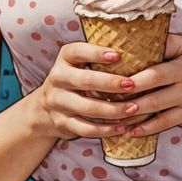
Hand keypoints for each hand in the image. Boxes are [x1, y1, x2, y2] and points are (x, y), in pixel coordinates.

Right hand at [32, 41, 148, 141]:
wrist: (43, 109)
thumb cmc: (74, 81)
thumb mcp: (78, 64)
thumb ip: (98, 58)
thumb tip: (137, 50)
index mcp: (64, 59)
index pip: (78, 51)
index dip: (97, 53)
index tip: (118, 55)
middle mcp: (58, 78)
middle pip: (86, 80)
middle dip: (111, 83)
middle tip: (132, 85)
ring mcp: (58, 102)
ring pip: (88, 107)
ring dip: (114, 110)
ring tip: (134, 109)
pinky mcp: (62, 123)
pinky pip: (86, 128)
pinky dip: (106, 130)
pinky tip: (122, 127)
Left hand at [114, 33, 181, 139]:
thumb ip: (165, 42)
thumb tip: (135, 37)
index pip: (157, 72)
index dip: (137, 79)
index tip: (116, 82)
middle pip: (156, 93)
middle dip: (132, 99)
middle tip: (110, 102)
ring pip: (159, 111)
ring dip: (136, 116)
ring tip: (115, 118)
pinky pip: (167, 124)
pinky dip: (149, 129)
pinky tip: (132, 131)